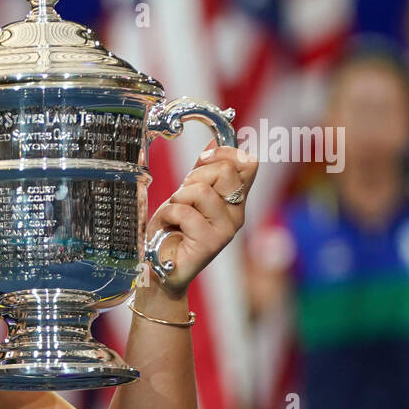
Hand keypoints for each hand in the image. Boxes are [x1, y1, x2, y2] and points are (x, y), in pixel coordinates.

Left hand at [146, 142, 258, 297]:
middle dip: (194, 177)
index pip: (248, 163)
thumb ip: (202, 172)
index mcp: (235, 200)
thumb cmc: (173, 232)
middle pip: (225, 171)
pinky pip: (184, 211)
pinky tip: (167, 228)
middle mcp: (237, 214)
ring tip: (173, 215)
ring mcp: (227, 229)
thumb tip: (215, 140)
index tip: (201, 162)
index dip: (224, 153)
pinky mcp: (211, 242)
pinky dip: (167, 215)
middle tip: (183, 198)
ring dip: (177, 199)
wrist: (160, 268)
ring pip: (201, 191)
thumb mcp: (187, 194)